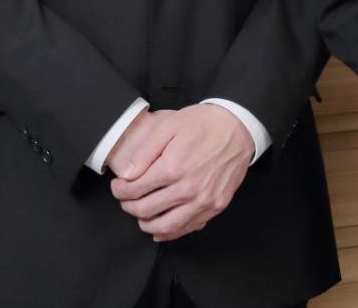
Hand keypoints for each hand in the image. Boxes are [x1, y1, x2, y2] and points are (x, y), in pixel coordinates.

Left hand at [109, 104, 254, 240]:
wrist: (239, 126)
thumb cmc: (204, 124)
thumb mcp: (169, 126)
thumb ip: (144, 152)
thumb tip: (126, 176)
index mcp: (172, 168)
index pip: (134, 191)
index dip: (119, 190)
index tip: (118, 186)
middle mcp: (187, 189)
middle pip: (145, 211)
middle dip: (129, 206)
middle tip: (127, 198)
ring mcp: (203, 200)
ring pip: (165, 227)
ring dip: (147, 224)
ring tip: (142, 214)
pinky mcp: (216, 205)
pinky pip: (188, 228)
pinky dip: (170, 233)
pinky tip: (161, 228)